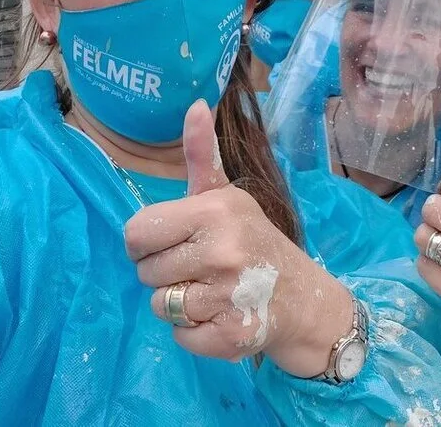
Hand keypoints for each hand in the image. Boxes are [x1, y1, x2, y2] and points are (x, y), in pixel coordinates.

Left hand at [123, 100, 351, 375]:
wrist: (303, 297)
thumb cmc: (252, 240)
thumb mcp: (226, 195)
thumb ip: (201, 154)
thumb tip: (195, 103)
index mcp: (214, 212)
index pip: (137, 233)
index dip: (146, 242)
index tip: (172, 242)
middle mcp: (221, 251)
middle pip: (145, 272)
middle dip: (165, 273)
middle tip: (198, 267)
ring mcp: (227, 296)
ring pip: (161, 306)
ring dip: (180, 304)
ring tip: (210, 291)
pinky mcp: (230, 336)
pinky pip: (179, 336)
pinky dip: (193, 332)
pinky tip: (219, 315)